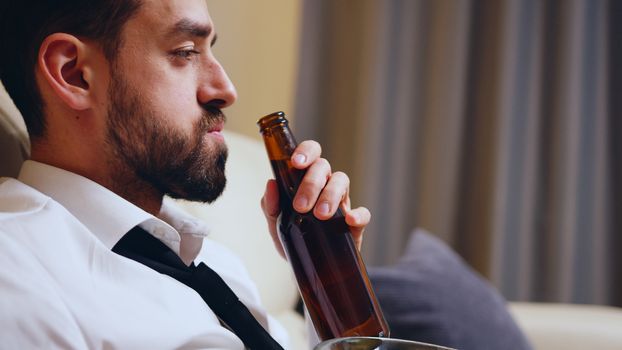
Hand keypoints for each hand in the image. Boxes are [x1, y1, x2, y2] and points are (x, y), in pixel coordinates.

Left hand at [260, 140, 370, 257]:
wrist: (308, 269)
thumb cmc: (293, 239)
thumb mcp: (276, 225)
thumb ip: (270, 206)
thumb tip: (271, 184)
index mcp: (307, 180)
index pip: (311, 154)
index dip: (306, 152)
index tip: (296, 163)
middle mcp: (326, 185)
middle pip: (324, 167)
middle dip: (311, 183)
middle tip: (300, 206)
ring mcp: (342, 203)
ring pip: (342, 182)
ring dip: (330, 195)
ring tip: (320, 215)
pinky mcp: (355, 225)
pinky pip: (364, 213)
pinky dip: (358, 214)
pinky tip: (349, 220)